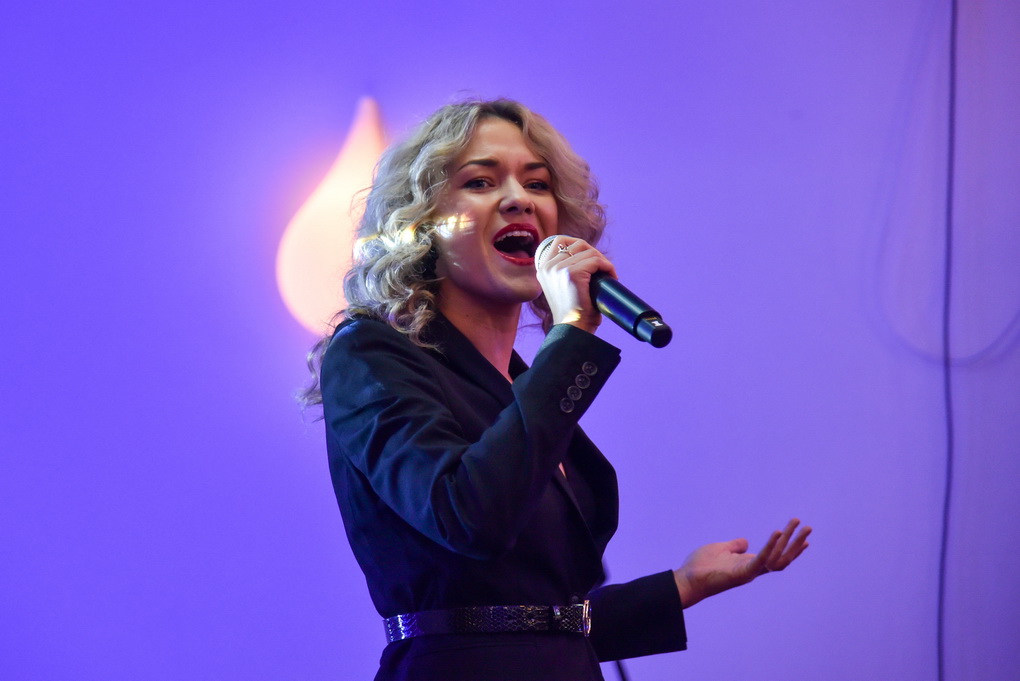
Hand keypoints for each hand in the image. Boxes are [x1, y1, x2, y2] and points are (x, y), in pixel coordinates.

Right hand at [535, 237, 616, 332]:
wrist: (573, 330)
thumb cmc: (574, 313)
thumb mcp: (563, 287)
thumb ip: (567, 270)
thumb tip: (588, 253)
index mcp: (542, 269)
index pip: (559, 240)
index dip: (579, 245)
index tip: (592, 258)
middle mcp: (547, 267)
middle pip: (577, 244)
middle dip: (594, 253)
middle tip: (603, 269)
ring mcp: (558, 269)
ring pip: (589, 252)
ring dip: (603, 261)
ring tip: (608, 275)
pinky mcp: (572, 274)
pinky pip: (596, 261)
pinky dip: (608, 267)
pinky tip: (611, 277)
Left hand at [673, 518, 810, 608]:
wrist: (687, 580)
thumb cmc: (701, 566)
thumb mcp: (720, 549)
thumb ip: (735, 546)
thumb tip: (745, 542)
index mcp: (749, 563)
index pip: (775, 555)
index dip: (790, 547)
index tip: (803, 537)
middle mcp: (753, 569)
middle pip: (782, 556)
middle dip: (796, 542)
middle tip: (808, 526)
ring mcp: (749, 572)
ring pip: (777, 558)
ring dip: (790, 542)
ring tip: (800, 526)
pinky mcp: (743, 573)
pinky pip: (762, 559)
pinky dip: (770, 546)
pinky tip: (778, 532)